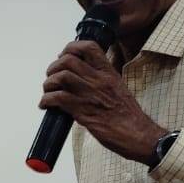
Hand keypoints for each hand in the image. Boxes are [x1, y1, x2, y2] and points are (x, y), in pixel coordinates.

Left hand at [40, 41, 165, 163]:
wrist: (138, 135)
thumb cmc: (129, 116)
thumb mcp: (118, 89)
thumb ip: (101, 81)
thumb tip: (81, 79)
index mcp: (108, 73)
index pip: (89, 47)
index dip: (71, 48)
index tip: (63, 56)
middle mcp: (99, 80)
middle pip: (69, 60)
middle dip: (54, 67)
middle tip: (52, 77)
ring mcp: (90, 95)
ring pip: (61, 77)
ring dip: (49, 83)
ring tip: (48, 91)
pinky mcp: (83, 111)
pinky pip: (58, 98)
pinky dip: (46, 100)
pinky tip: (46, 105)